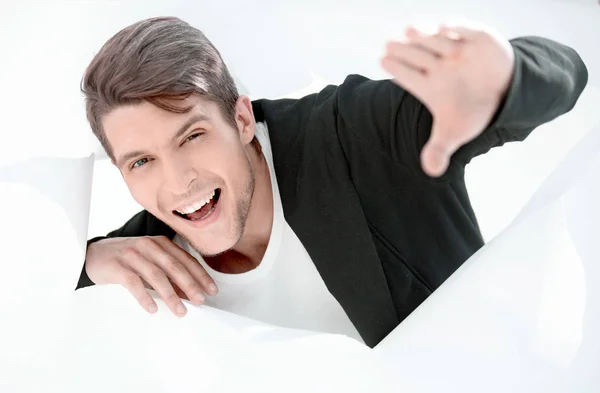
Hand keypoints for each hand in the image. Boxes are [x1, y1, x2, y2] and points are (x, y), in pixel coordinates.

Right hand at [85, 236, 217, 315]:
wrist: (92, 254)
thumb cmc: (128, 259)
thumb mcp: (150, 261)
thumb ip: (168, 272)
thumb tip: (189, 293)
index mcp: (161, 243)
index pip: (186, 259)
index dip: (200, 275)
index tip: (212, 290)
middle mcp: (149, 245)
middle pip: (174, 266)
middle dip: (190, 285)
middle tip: (201, 301)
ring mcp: (132, 254)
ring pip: (156, 275)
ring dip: (170, 295)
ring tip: (180, 311)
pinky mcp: (117, 266)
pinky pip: (133, 282)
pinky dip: (144, 296)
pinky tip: (153, 309)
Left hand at [381, 20, 514, 176]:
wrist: (503, 92)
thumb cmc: (471, 110)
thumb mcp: (455, 132)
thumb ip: (440, 148)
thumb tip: (431, 171)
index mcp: (429, 86)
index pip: (408, 77)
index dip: (398, 70)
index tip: (384, 62)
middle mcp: (439, 65)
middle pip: (417, 55)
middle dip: (404, 50)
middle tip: (389, 45)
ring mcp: (456, 50)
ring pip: (436, 40)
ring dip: (424, 35)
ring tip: (410, 31)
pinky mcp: (477, 38)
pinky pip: (465, 30)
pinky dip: (456, 27)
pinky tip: (444, 26)